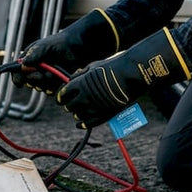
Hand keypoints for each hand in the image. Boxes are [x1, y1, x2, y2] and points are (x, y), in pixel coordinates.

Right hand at [11, 9, 119, 93]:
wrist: (78, 46)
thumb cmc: (60, 42)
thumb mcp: (45, 46)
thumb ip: (35, 54)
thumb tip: (23, 64)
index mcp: (29, 60)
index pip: (17, 72)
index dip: (17, 78)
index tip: (20, 81)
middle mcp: (35, 70)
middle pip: (28, 82)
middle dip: (33, 80)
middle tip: (39, 75)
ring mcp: (46, 78)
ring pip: (40, 87)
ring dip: (45, 82)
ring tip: (52, 72)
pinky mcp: (56, 83)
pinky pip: (52, 90)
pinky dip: (55, 85)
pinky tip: (59, 76)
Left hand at [57, 28, 189, 128]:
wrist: (131, 74)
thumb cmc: (113, 67)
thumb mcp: (93, 66)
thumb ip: (80, 74)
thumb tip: (72, 80)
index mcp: (80, 84)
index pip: (64, 93)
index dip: (61, 96)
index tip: (60, 98)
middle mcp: (85, 97)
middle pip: (70, 106)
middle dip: (68, 105)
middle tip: (69, 104)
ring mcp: (95, 107)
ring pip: (78, 115)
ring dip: (76, 113)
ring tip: (76, 112)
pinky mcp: (105, 114)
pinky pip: (90, 123)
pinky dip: (83, 124)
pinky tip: (80, 124)